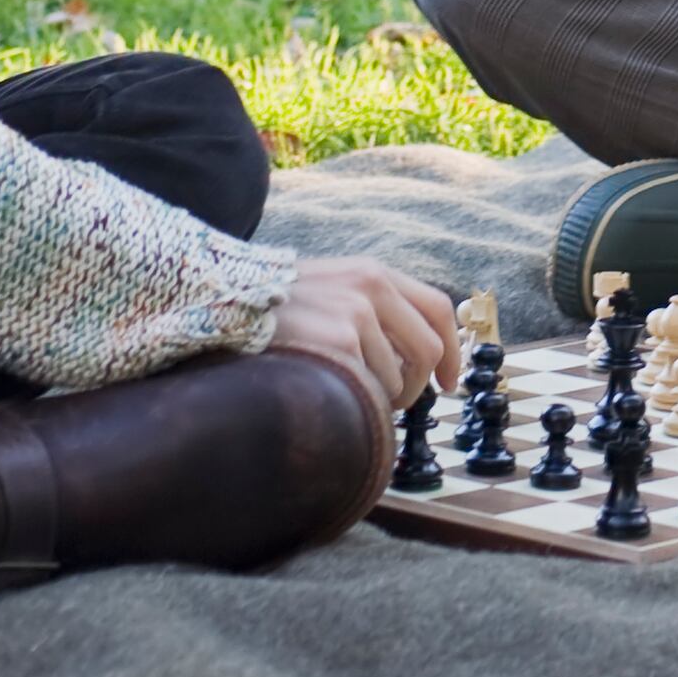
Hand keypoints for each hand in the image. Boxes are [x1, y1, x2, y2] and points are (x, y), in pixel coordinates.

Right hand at [268, 253, 452, 410]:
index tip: (448, 381)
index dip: (453, 350)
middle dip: (418, 386)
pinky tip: (325, 388)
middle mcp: (372, 286)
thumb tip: (413, 357)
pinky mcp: (342, 342)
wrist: (225, 302)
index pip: (438, 309)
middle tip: (396, 404)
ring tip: (338, 389)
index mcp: (374, 272)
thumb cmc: (276, 306)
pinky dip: (353, 399)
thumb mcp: (332, 289)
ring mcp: (357, 313)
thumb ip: (373, 310)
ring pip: (396, 378)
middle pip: (429, 349)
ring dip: (376, 397)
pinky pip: (368, 388)